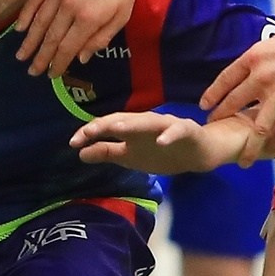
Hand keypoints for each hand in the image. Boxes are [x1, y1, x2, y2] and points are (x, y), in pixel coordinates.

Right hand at [17, 0, 145, 76]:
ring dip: (30, 41)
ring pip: (40, 21)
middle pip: (51, 37)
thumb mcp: (122, 15)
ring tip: (21, 55)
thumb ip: (101, 38)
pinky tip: (20, 28)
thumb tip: (81, 57)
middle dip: (41, 57)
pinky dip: (26, 15)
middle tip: (32, 71)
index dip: (58, 63)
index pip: (68, 47)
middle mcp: (70, 6)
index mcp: (89, 18)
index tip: (51, 74)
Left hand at [69, 111, 232, 175]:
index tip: (73, 142)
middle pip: (124, 120)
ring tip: (118, 127)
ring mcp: (168, 126)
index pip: (108, 127)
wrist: (201, 152)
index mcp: (133, 129)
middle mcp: (147, 123)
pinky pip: (178, 131)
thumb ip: (107, 152)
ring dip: (133, 124)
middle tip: (88, 132)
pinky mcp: (187, 131)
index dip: (91, 133)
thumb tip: (80, 153)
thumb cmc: (164, 151)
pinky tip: (161, 141)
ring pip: (149, 122)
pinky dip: (169, 135)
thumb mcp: (131, 156)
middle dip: (106, 124)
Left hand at [201, 24, 274, 154]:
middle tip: (214, 127)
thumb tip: (252, 67)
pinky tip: (272, 152)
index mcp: (254, 57)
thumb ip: (260, 57)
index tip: (204, 105)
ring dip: (248, 146)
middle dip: (221, 117)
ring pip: (256, 127)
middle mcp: (260, 77)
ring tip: (242, 160)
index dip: (213, 94)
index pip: (225, 79)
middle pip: (233, 103)